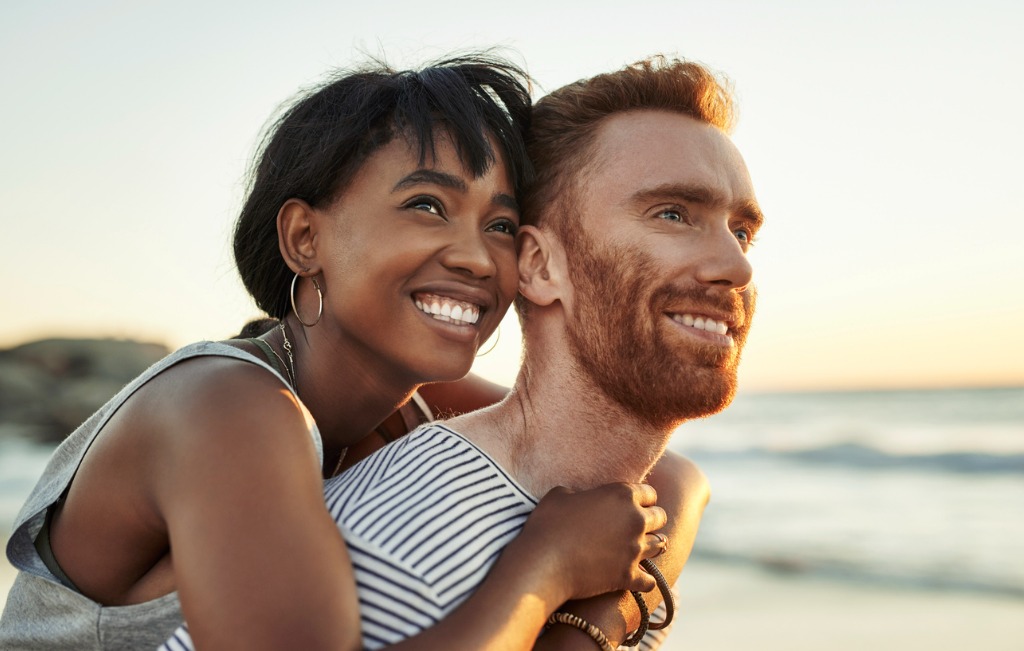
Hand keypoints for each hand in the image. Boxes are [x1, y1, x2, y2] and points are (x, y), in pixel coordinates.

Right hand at [511, 483, 667, 602]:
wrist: (543, 563)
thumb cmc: (548, 524)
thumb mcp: (560, 495)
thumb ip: (578, 493)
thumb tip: (579, 498)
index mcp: (622, 495)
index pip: (650, 492)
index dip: (641, 498)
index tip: (633, 504)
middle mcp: (635, 520)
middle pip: (661, 517)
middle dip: (651, 520)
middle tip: (637, 526)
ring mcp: (635, 549)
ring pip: (661, 545)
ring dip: (651, 546)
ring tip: (639, 548)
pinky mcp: (629, 576)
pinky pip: (650, 580)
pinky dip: (644, 580)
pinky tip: (637, 579)